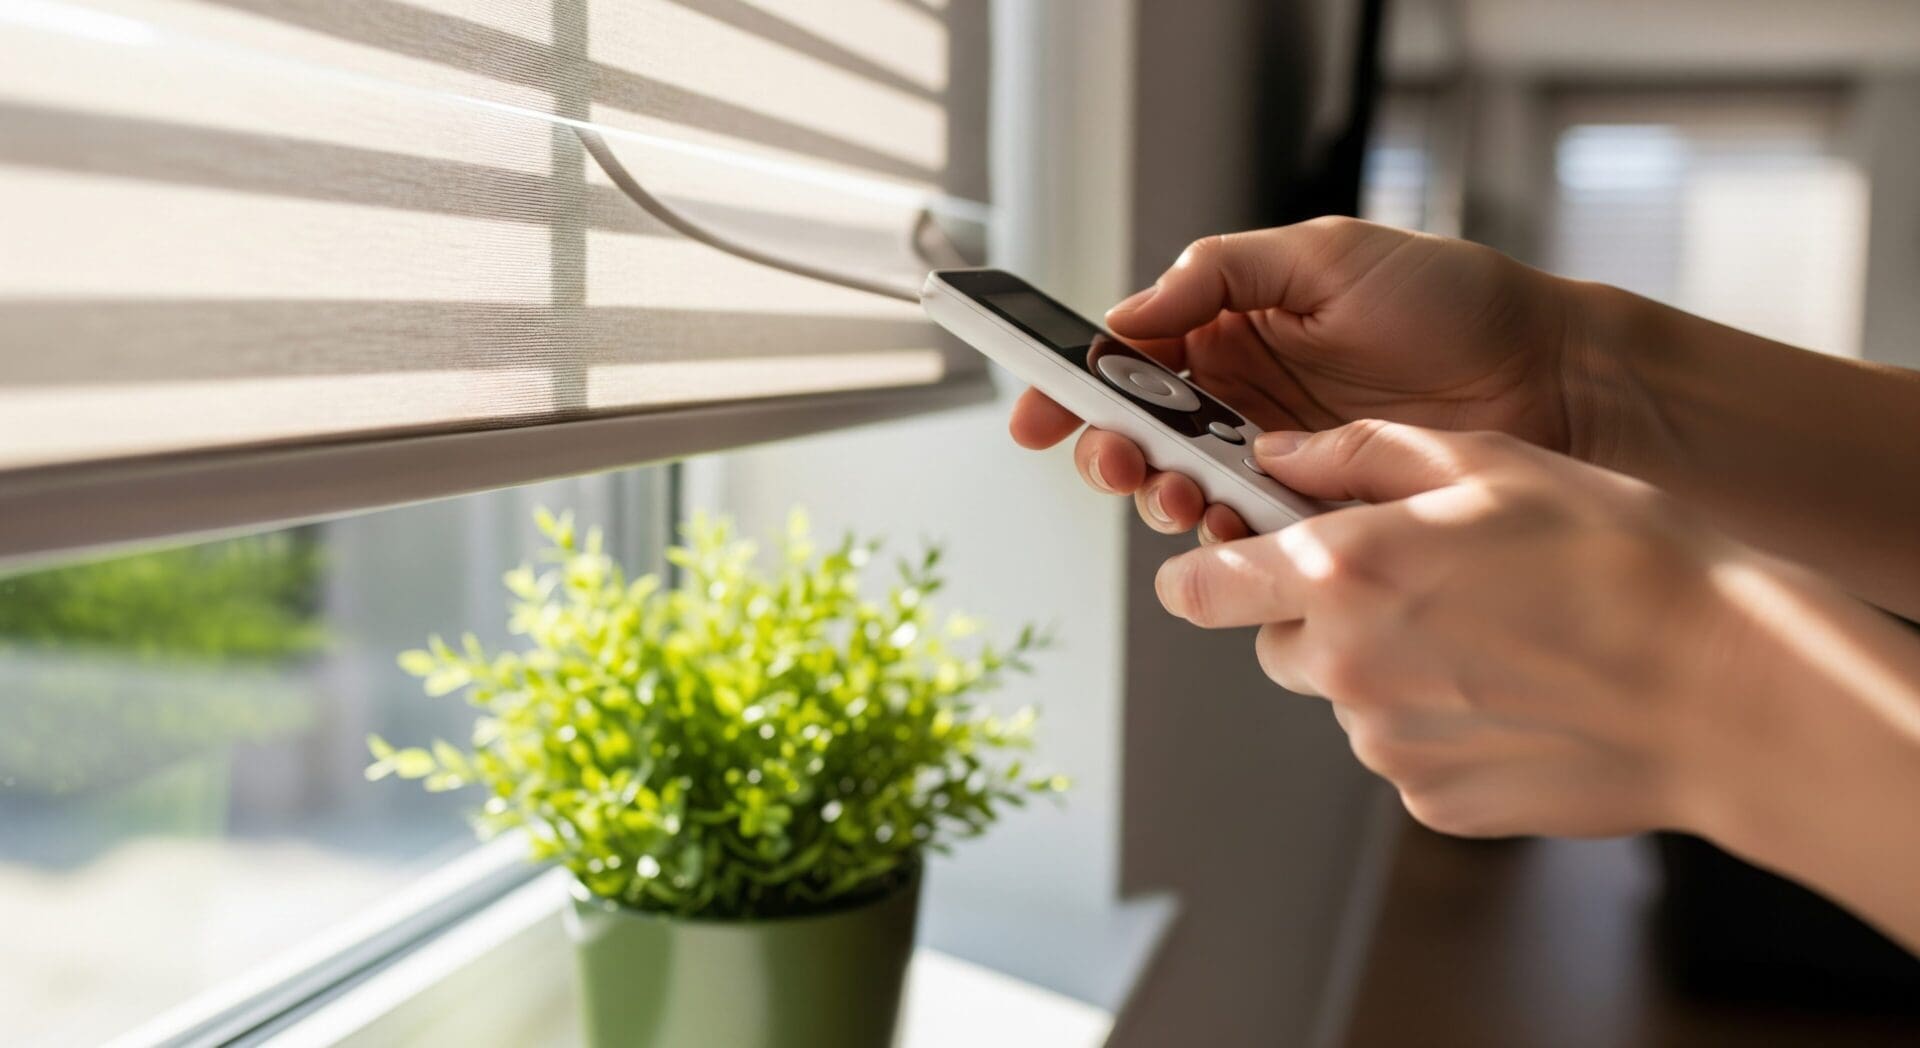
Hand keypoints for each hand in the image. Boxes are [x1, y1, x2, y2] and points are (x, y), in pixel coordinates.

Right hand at [1010, 218, 1590, 541]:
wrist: (1553, 375)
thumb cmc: (1452, 300)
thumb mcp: (1325, 256)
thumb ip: (1218, 274)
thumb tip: (1127, 315)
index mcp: (1231, 329)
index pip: (1129, 360)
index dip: (1074, 387)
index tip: (1037, 412)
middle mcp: (1243, 399)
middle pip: (1142, 436)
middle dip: (1111, 453)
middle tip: (1116, 461)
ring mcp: (1278, 461)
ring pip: (1187, 491)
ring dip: (1164, 498)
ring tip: (1179, 495)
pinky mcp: (1319, 513)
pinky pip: (1252, 533)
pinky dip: (1229, 536)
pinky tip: (1232, 527)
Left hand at [1154, 419, 1758, 838]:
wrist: (1719, 687)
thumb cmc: (1618, 559)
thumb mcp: (1488, 462)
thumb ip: (1361, 453)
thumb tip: (1282, 453)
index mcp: (1342, 573)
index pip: (1199, 588)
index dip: (1205, 572)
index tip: (1224, 564)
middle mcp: (1344, 667)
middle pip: (1278, 644)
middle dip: (1322, 616)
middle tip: (1419, 587)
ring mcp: (1385, 746)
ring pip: (1347, 699)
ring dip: (1388, 670)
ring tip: (1494, 638)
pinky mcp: (1431, 802)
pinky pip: (1406, 753)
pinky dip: (1440, 726)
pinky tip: (1516, 693)